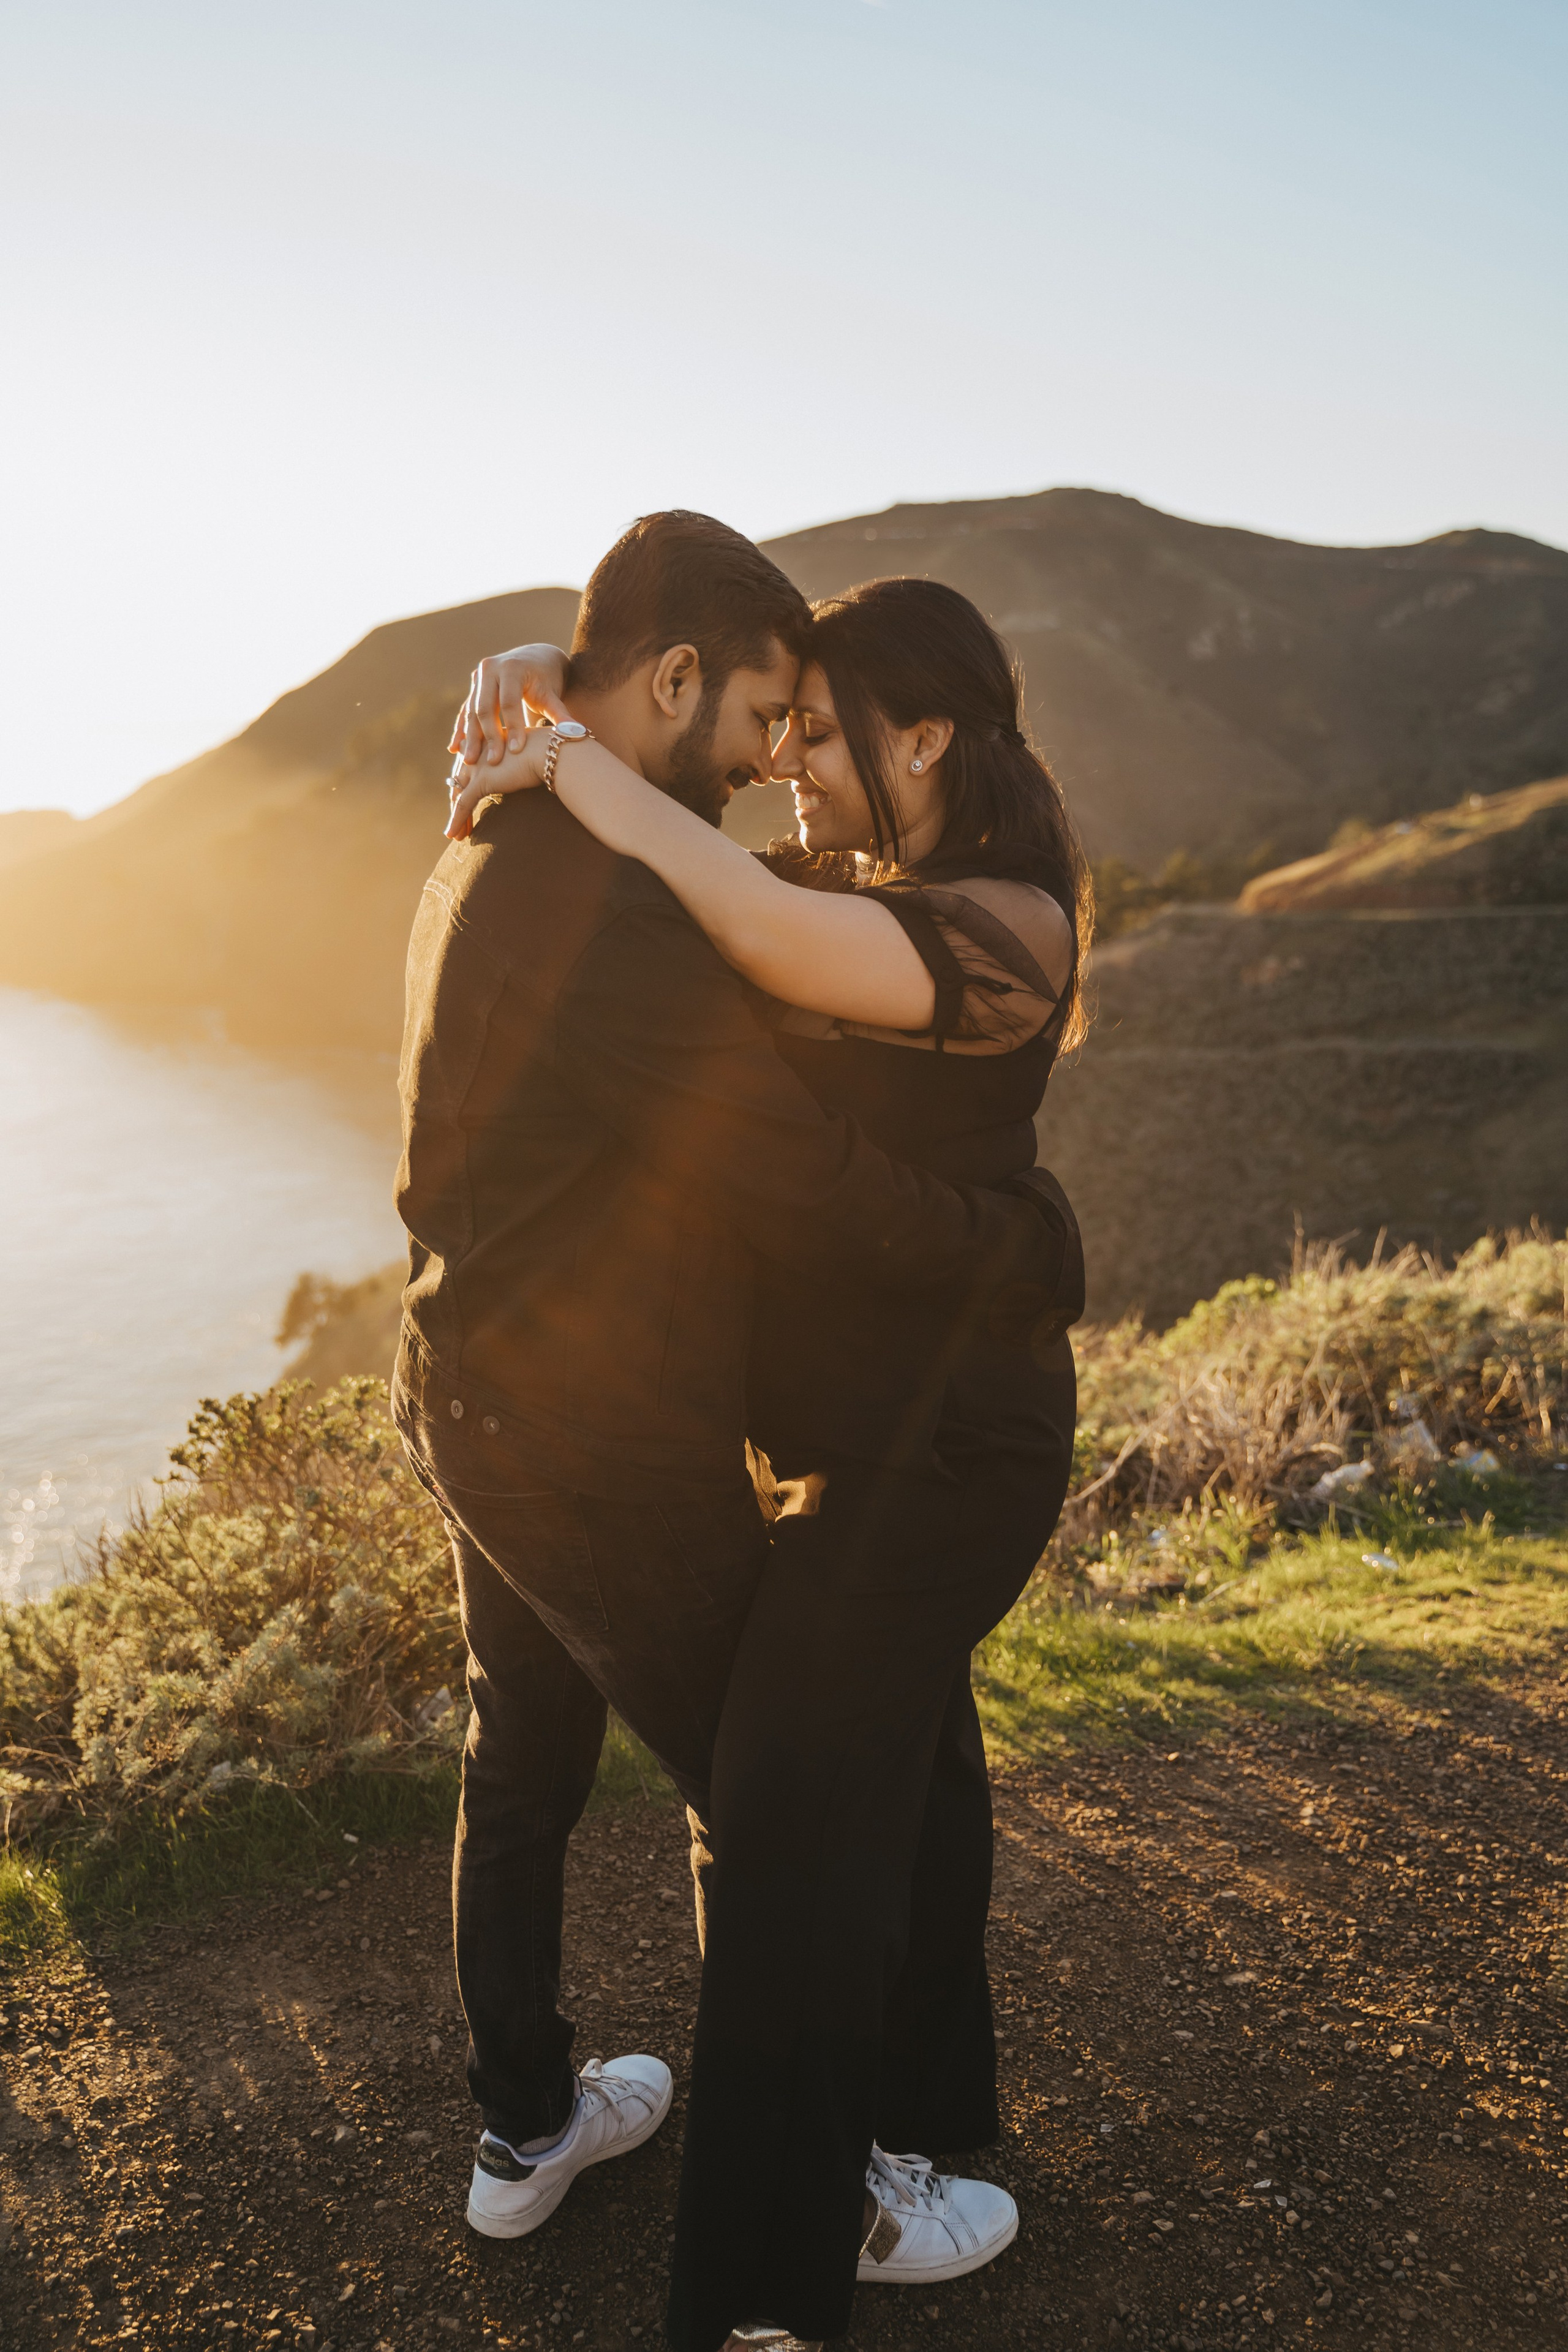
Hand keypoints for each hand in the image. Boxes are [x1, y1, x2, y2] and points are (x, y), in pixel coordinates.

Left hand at [446, 725, 550, 839]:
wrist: (551, 752)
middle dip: (458, 803)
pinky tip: (453, 835)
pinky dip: (456, 821)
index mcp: (488, 743)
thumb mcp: (530, 756)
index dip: (467, 785)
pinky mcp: (481, 781)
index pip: (470, 766)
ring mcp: (477, 766)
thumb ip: (520, 762)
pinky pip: (463, 804)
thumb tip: (528, 771)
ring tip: (457, 835)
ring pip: (459, 795)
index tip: (469, 802)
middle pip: (460, 782)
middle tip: (460, 823)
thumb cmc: (549, 753)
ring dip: (457, 817)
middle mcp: (477, 751)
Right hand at [448, 643, 571, 765]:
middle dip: (488, 736)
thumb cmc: (547, 679)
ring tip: (469, 762)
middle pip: (485, 706)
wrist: (535, 658)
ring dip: (469, 737)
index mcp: (512, 668)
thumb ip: (561, 714)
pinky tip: (454, 750)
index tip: (516, 750)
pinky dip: (461, 730)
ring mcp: (478, 677)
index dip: (512, 726)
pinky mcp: (472, 687)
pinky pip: (465, 711)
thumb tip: (577, 734)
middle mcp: (490, 668)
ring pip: (471, 710)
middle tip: (491, 762)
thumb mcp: (552, 694)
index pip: (509, 701)